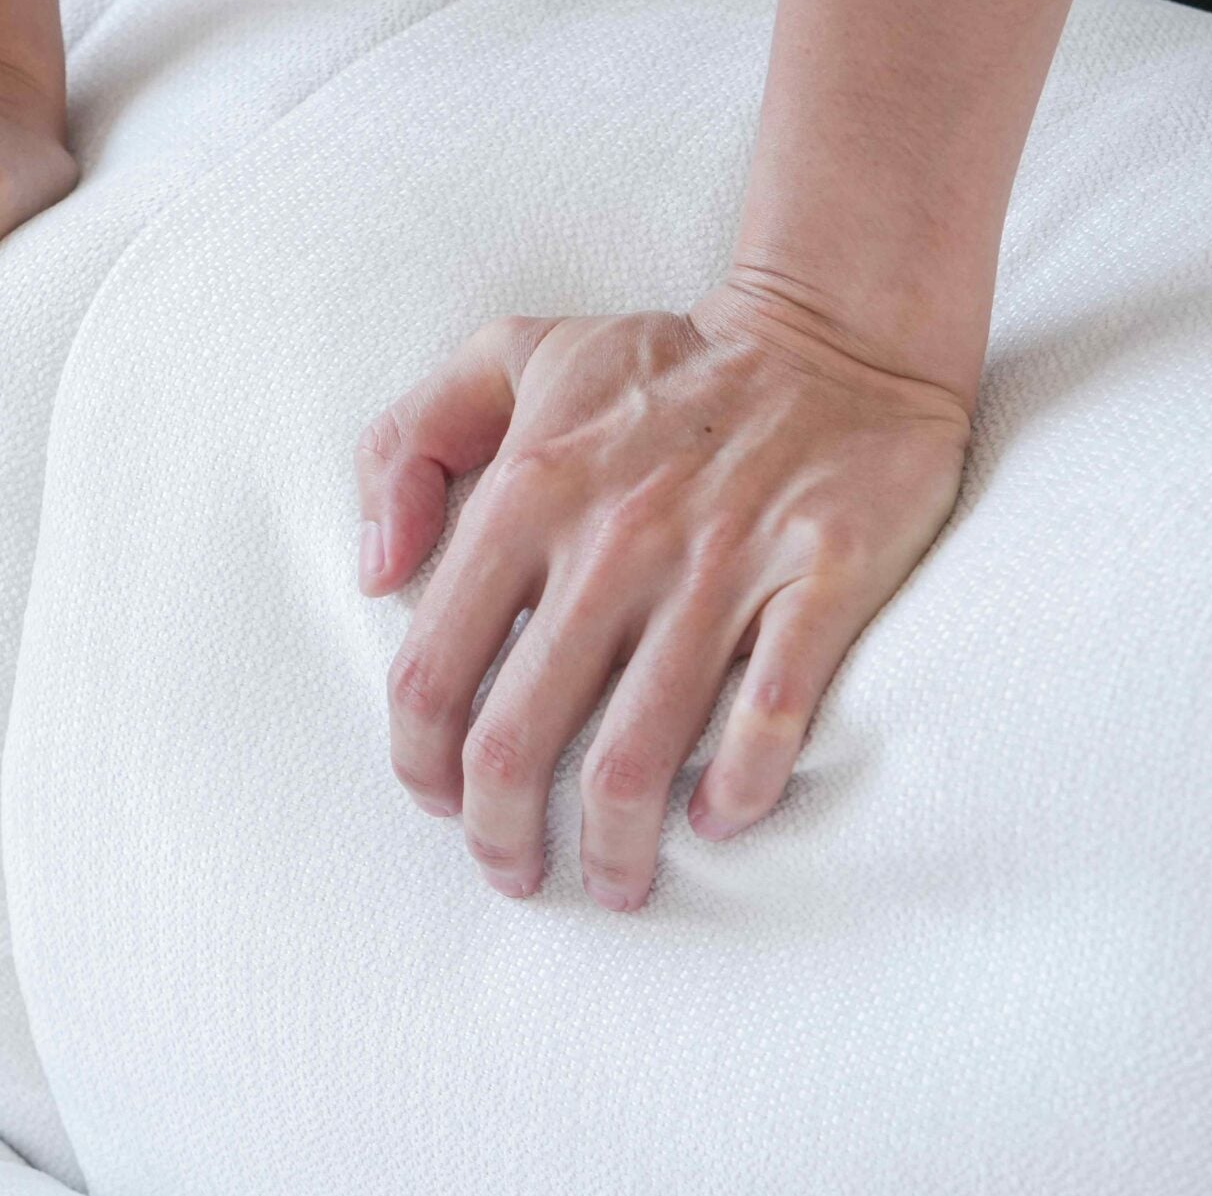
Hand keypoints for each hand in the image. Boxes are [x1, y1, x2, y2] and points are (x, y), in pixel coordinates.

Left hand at [354, 285, 970, 909]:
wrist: (836, 330)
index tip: (437, 800)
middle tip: (514, 873)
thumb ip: (408, 445)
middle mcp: (613, 540)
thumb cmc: (659, 365)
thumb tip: (375, 570)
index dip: (419, 762)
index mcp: (528, 491)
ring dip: (614, 848)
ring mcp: (723, 565)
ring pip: (638, 757)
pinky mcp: (824, 580)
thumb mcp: (510, 357)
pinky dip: (736, 790)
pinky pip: (768, 718)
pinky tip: (716, 821)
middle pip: (518, 741)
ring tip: (614, 882)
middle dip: (501, 836)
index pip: (432, 671)